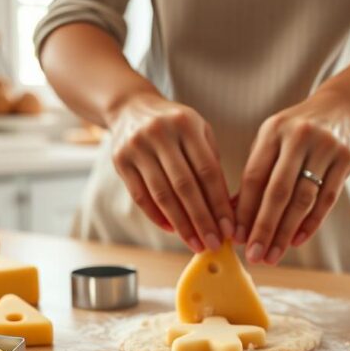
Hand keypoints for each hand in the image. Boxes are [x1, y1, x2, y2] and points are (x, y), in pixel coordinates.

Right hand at [107, 92, 234, 251]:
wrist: (131, 106)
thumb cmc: (175, 125)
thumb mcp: (199, 131)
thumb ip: (212, 163)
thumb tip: (226, 208)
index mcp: (187, 125)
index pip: (207, 170)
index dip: (219, 203)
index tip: (229, 228)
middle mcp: (160, 133)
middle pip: (184, 186)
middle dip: (201, 219)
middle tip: (213, 244)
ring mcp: (137, 147)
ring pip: (162, 194)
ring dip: (180, 224)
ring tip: (195, 243)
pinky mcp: (120, 161)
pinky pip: (140, 196)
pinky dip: (157, 216)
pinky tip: (172, 229)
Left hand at [235, 88, 349, 263]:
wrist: (341, 107)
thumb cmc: (296, 132)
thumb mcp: (271, 143)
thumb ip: (254, 176)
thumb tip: (233, 216)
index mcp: (272, 131)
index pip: (255, 177)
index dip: (245, 210)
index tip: (237, 237)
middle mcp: (298, 137)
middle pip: (278, 191)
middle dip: (264, 227)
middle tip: (255, 255)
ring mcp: (325, 147)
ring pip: (303, 198)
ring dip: (286, 231)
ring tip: (273, 254)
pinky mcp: (346, 159)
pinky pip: (327, 198)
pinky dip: (311, 223)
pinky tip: (297, 241)